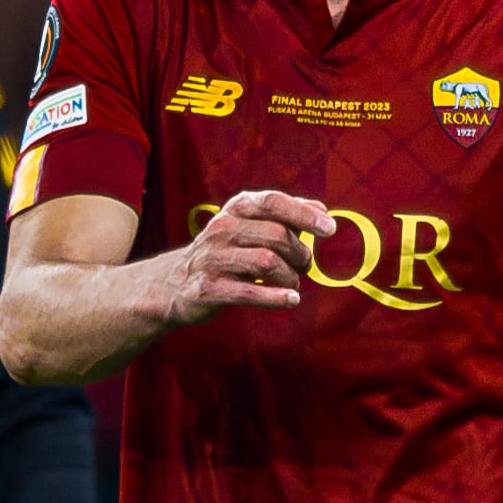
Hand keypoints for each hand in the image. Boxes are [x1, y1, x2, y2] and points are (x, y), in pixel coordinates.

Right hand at [163, 192, 321, 325]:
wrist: (173, 283)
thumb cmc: (224, 253)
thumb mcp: (249, 226)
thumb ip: (284, 216)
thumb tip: (321, 210)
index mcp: (236, 209)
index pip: (274, 202)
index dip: (304, 214)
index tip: (329, 228)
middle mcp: (223, 229)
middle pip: (277, 236)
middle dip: (300, 255)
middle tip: (303, 266)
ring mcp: (214, 259)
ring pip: (268, 263)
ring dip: (290, 277)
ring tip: (292, 284)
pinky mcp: (209, 288)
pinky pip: (251, 292)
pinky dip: (277, 297)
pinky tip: (292, 300)